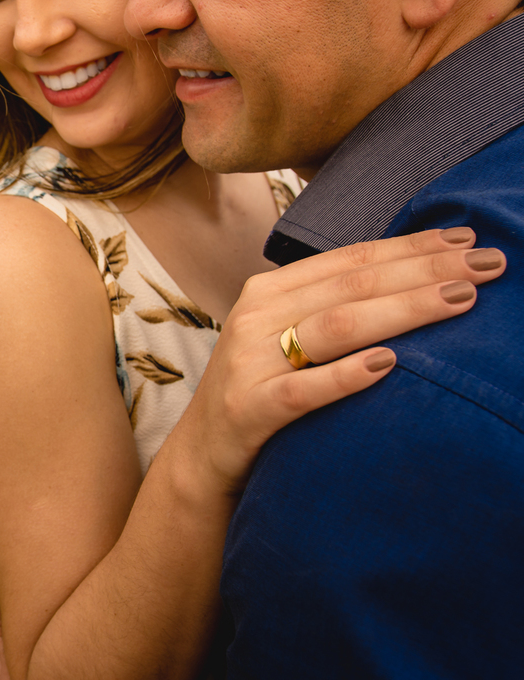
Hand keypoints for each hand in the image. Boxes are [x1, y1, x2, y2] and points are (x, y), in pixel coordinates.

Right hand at [181, 227, 505, 494]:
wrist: (203, 452)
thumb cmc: (259, 389)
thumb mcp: (282, 335)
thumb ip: (327, 305)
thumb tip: (411, 276)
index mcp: (268, 290)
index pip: (350, 259)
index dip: (410, 246)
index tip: (467, 237)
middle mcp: (256, 316)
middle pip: (352, 285)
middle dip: (425, 270)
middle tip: (487, 263)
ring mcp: (251, 362)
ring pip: (336, 326)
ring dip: (404, 309)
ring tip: (461, 298)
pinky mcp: (250, 408)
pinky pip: (305, 390)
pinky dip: (347, 375)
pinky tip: (389, 364)